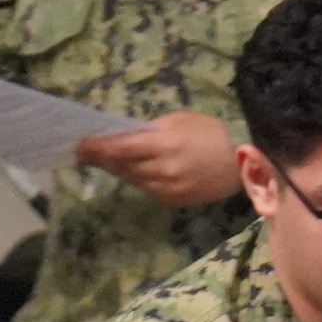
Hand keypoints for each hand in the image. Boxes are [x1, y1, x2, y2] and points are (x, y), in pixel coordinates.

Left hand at [74, 111, 240, 205]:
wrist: (242, 162)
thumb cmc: (212, 132)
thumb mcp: (178, 121)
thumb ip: (150, 131)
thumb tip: (126, 138)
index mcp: (162, 145)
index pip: (119, 148)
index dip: (97, 148)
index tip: (79, 146)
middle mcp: (162, 171)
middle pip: (122, 167)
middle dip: (102, 159)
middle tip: (83, 153)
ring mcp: (169, 189)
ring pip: (133, 180)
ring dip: (117, 171)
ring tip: (104, 162)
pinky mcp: (176, 200)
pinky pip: (148, 190)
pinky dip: (137, 180)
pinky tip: (132, 172)